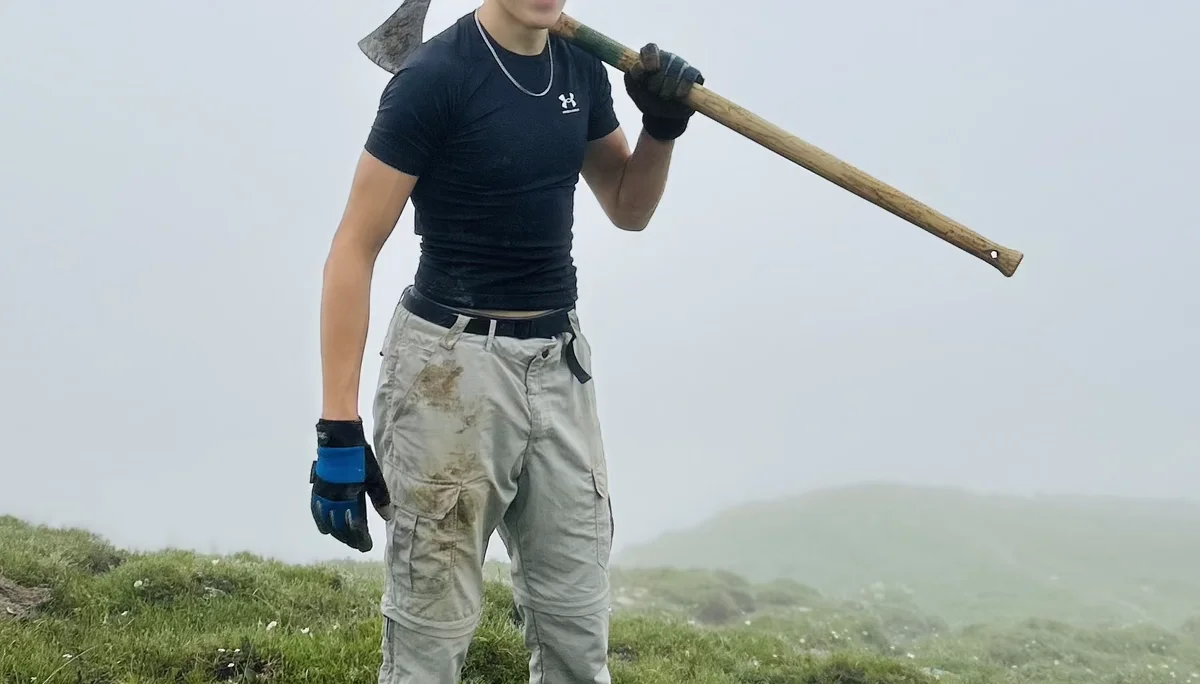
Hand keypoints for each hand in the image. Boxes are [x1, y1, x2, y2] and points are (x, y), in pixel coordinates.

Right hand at [309, 418, 394, 551]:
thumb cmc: (360, 459)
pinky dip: (320, 521)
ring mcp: (324, 496)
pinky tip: (325, 528)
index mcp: (351, 498)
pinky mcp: (317, 490)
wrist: (339, 441)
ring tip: (343, 539)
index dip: (361, 537)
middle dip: (349, 537)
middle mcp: (335, 500)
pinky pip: (316, 511)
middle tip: (356, 544)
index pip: (355, 525)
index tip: (366, 545)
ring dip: (336, 532)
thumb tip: (387, 517)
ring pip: (327, 521)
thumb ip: (380, 498)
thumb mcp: (374, 478)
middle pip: (340, 527)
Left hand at [623, 43, 703, 140]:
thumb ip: (630, 80)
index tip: (648, 70)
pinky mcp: (693, 74)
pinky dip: (684, 85)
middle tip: (655, 91)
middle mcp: (666, 58)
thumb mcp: (635, 93)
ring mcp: (681, 65)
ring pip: (677, 66)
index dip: (649, 58)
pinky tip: (678, 95)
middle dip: (658, 77)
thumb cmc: (648, 101)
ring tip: (665, 96)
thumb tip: (631, 70)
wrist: (664, 117)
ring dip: (670, 84)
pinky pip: (690, 74)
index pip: (650, 49)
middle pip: (665, 57)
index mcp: (649, 59)